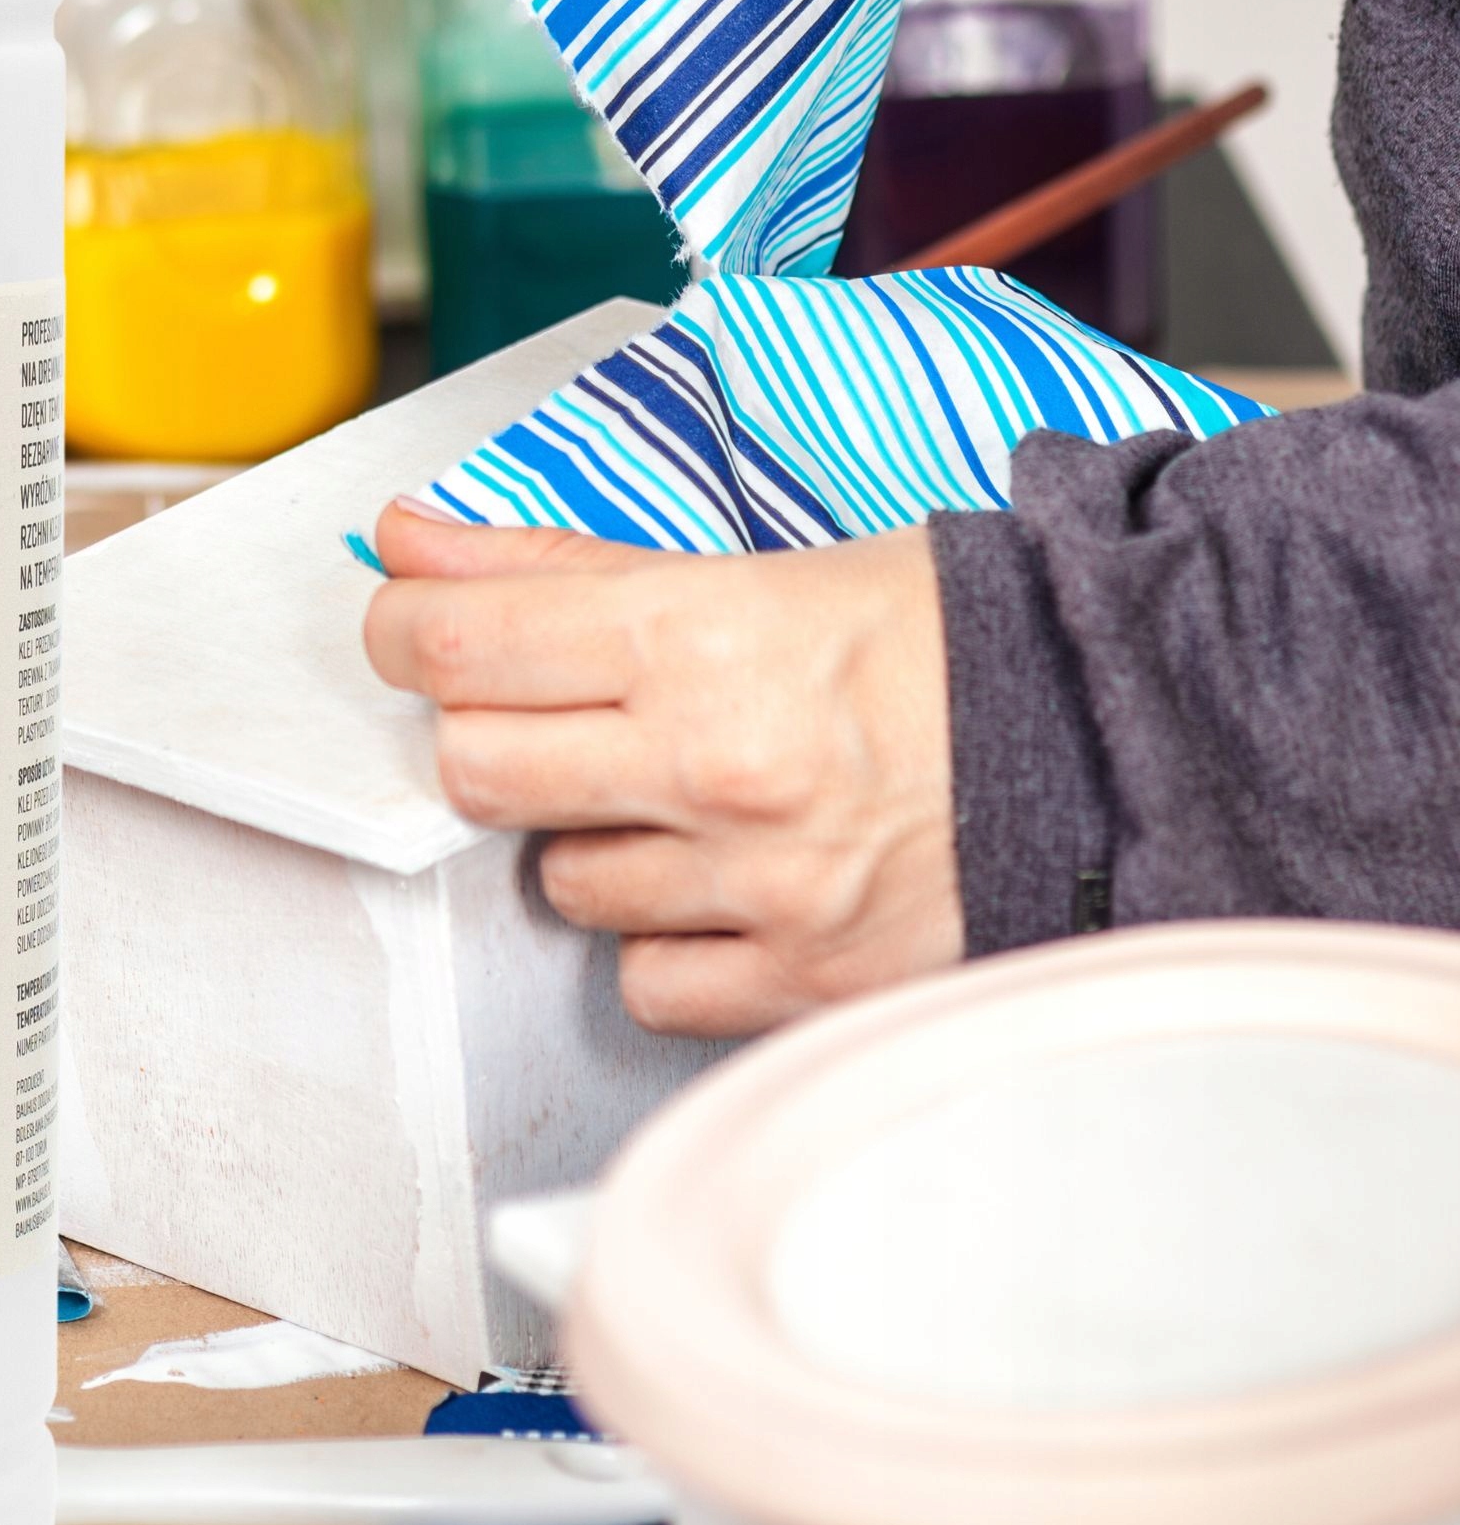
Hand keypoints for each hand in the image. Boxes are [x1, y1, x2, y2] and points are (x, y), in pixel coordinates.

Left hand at [362, 502, 962, 1035]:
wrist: (1121, 741)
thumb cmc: (945, 640)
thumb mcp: (756, 566)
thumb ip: (562, 566)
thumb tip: (411, 541)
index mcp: (702, 637)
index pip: (461, 644)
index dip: (403, 631)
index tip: (409, 629)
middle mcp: (717, 765)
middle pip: (477, 772)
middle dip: (485, 738)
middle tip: (541, 716)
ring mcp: (759, 884)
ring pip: (560, 884)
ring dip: (588, 842)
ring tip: (675, 800)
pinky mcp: (801, 980)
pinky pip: (647, 983)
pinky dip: (664, 941)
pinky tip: (722, 886)